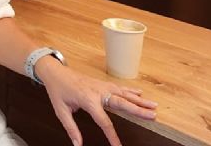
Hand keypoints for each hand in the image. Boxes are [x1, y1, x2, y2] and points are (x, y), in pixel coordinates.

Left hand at [38, 60, 156, 145]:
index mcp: (88, 100)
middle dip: (138, 110)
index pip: (104, 121)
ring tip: (154, 106)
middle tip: (153, 116)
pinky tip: (142, 94)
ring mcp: (102, 86)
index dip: (112, 135)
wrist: (55, 72)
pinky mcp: (103, 83)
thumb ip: (71, 129)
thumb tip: (77, 145)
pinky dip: (132, 91)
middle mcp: (98, 92)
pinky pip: (120, 87)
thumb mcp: (61, 111)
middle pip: (122, 103)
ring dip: (140, 100)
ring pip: (124, 94)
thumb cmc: (58, 91)